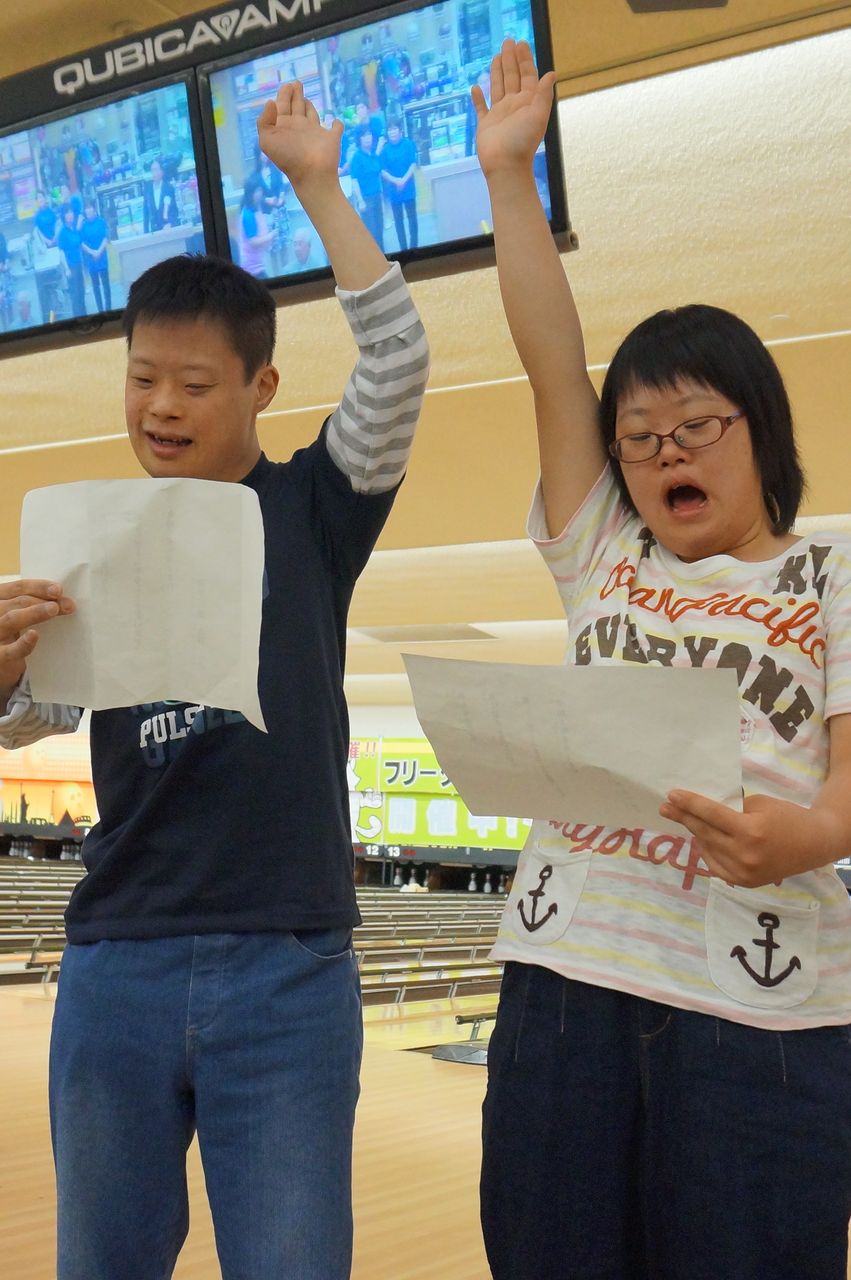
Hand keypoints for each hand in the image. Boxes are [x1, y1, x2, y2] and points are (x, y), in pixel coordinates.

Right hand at [0, 580, 74, 700]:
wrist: (0, 663)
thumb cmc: (11, 635)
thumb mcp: (18, 616)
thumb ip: (31, 606)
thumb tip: (63, 601)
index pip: (17, 588)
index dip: (39, 587)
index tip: (59, 589)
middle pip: (18, 602)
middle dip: (44, 601)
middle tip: (67, 604)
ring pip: (12, 619)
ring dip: (35, 613)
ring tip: (54, 610)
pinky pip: (11, 650)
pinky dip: (24, 642)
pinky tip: (34, 635)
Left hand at [257, 81, 343, 191]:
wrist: (311, 175)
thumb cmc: (289, 158)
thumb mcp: (267, 140)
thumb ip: (264, 121)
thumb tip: (272, 103)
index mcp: (285, 126)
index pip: (283, 105)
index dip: (284, 94)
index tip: (287, 85)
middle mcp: (299, 127)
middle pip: (296, 106)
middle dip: (296, 95)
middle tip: (297, 83)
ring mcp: (316, 132)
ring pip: (312, 115)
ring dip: (310, 107)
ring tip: (306, 99)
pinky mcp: (331, 138)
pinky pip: (336, 128)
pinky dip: (337, 125)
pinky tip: (336, 122)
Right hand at [473, 38, 556, 178]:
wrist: (506, 166)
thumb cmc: (523, 141)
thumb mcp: (538, 115)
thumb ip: (543, 94)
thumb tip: (552, 73)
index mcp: (528, 102)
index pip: (527, 75)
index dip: (524, 59)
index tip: (520, 43)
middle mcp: (514, 106)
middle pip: (512, 77)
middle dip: (511, 59)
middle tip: (507, 41)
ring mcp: (499, 115)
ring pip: (498, 87)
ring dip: (497, 72)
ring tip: (496, 56)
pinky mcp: (486, 125)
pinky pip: (481, 108)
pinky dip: (478, 98)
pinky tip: (476, 87)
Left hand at [659, 790, 840, 887]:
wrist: (813, 845)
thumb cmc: (787, 818)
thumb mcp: (760, 804)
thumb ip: (732, 808)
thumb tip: (703, 810)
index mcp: (750, 831)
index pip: (711, 815)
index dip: (690, 804)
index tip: (671, 795)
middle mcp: (744, 855)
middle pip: (705, 832)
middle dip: (684, 818)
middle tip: (666, 808)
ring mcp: (744, 873)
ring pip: (708, 849)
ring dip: (695, 834)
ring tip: (684, 820)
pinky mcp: (745, 883)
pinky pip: (716, 866)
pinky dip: (707, 852)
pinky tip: (702, 840)